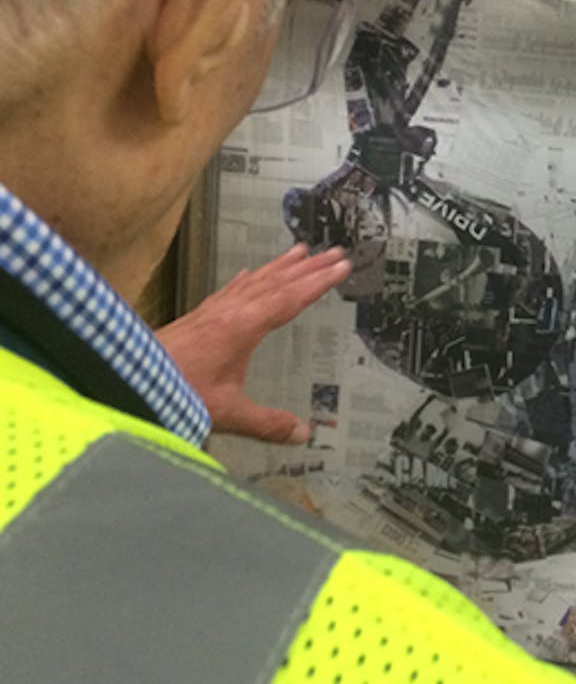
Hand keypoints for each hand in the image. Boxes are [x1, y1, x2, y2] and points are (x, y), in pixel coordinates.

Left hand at [157, 244, 350, 443]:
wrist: (123, 379)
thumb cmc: (174, 393)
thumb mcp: (225, 413)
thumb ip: (266, 423)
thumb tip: (303, 434)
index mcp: (242, 327)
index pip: (289, 298)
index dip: (318, 282)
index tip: (342, 267)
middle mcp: (229, 311)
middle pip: (276, 282)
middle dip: (308, 267)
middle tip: (335, 251)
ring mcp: (211, 311)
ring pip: (254, 281)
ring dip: (280, 266)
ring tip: (301, 250)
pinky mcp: (197, 318)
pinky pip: (230, 289)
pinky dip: (247, 278)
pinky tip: (249, 274)